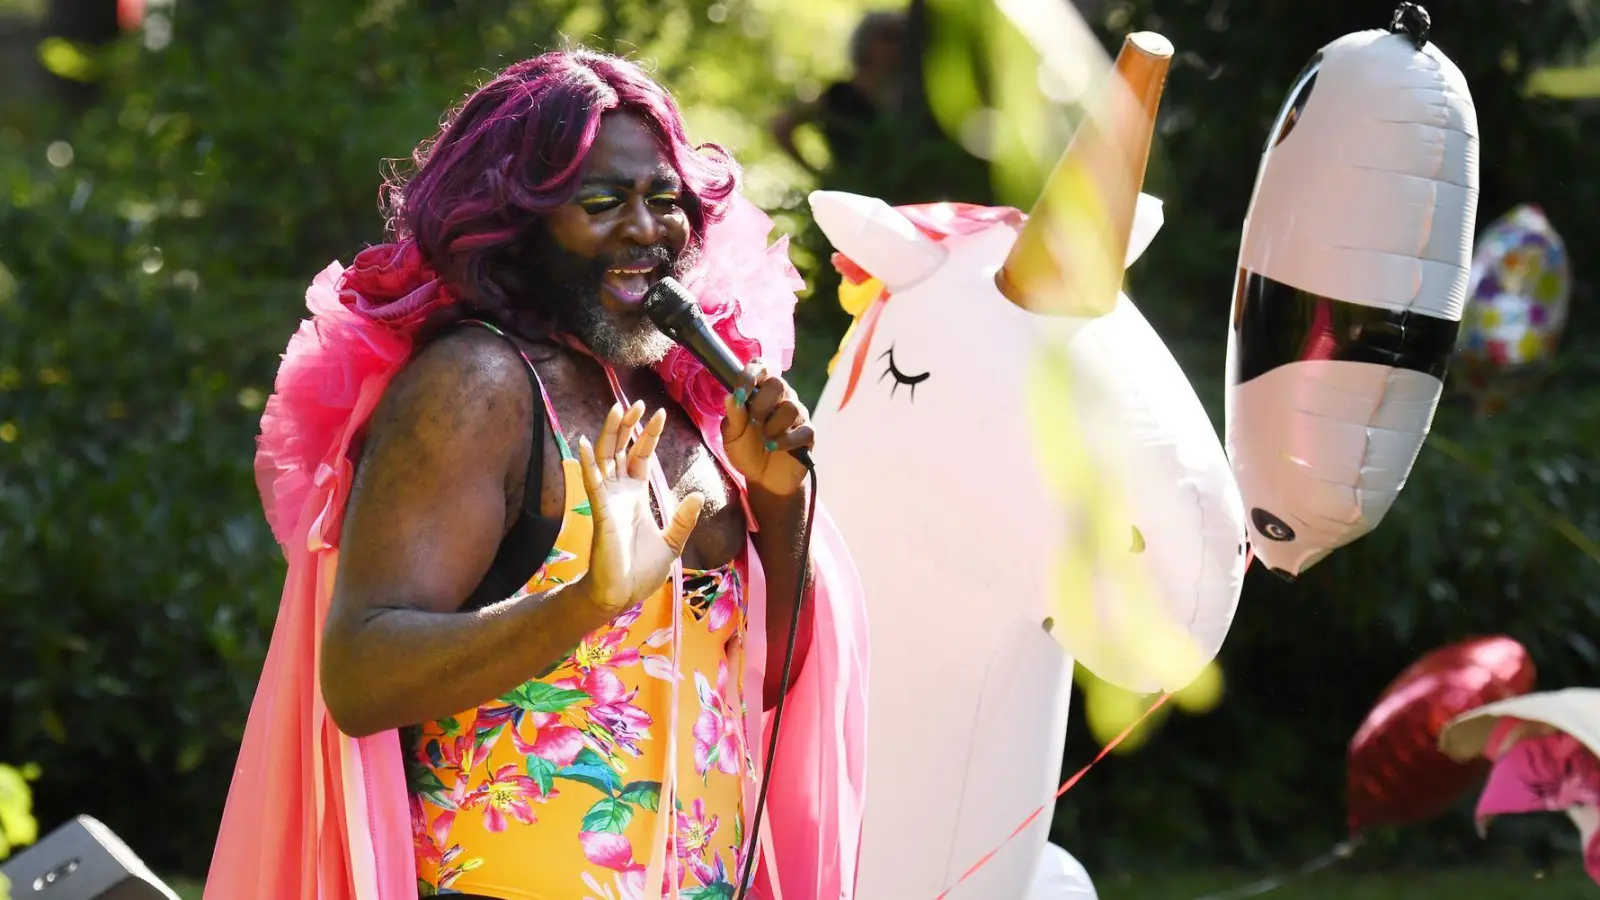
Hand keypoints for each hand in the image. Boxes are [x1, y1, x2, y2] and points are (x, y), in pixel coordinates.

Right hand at [577, 402, 704, 614]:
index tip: (659, 414)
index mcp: (636, 496)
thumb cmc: (641, 571)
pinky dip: (587, 463)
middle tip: (637, 402)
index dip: (647, 435)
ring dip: (611, 434)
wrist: (623, 594)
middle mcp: (619, 493)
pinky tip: (584, 443)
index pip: (640, 457)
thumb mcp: (672, 543)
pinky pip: (592, 483)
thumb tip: (698, 496)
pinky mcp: (600, 512)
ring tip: (618, 410)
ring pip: (605, 458)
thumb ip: (683, 519)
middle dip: (628, 426)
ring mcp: (608, 500)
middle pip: (620, 450)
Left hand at [722, 363, 814, 497]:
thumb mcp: (732, 435)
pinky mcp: (808, 434)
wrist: (763, 478)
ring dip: (773, 426)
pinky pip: (803, 430)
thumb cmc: (746, 450)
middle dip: (761, 404)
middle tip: (753, 423)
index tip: (739, 395)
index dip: (750, 376)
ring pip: (791, 407)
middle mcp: (781, 397)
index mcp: (760, 391)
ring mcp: (797, 415)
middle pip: (778, 383)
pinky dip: (786, 440)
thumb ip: (733, 417)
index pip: (760, 367)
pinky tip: (774, 447)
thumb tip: (730, 396)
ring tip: (764, 440)